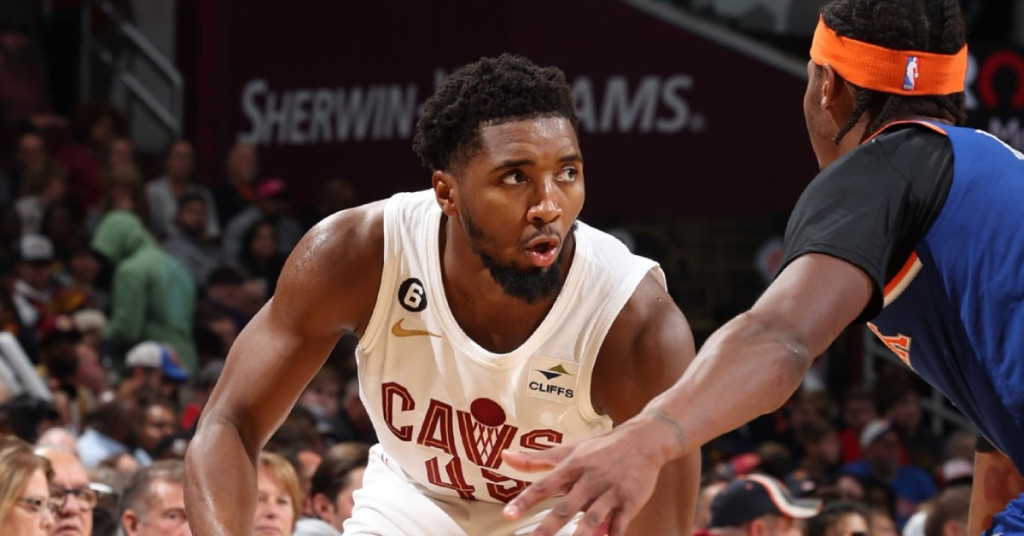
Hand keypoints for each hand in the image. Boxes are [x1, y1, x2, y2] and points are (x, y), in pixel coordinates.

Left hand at [501, 417, 673, 535]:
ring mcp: (610, 491)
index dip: (525, 501)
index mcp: (571, 468)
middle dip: (548, 528)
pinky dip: (613, 534)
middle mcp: (588, 480)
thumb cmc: (600, 448)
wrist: (642, 440)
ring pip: (593, 518)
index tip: (508, 514)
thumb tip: (504, 456)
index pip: (543, 486)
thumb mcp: (567, 451)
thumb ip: (535, 459)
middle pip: (566, 508)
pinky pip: (620, 523)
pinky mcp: (630, 501)